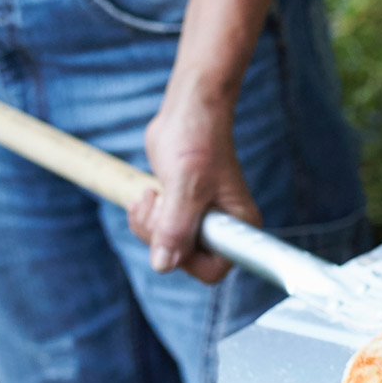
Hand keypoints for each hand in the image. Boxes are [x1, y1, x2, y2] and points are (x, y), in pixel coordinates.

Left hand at [128, 91, 261, 283]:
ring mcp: (200, 221)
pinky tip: (150, 194)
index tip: (173, 228)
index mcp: (237, 226)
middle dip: (160, 236)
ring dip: (148, 225)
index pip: (212, 269)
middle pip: (183, 260)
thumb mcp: (185, 185)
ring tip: (153, 195)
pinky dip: (144, 219)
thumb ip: (176, 227)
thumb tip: (163, 265)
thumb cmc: (197, 141)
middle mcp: (222, 228)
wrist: (188, 114)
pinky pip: (157, 232)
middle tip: (158, 203)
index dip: (186, 258)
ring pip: (165, 247)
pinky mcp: (181, 212)